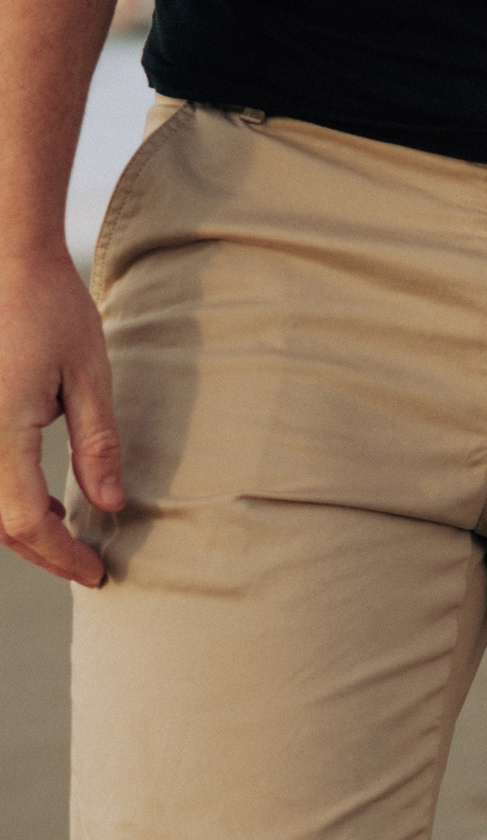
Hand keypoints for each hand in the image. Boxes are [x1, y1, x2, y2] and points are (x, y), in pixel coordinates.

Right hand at [1, 247, 122, 585]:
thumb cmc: (48, 306)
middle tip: (87, 563)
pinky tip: (39, 495)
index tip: (97, 574)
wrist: (5, 253)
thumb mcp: (89, 376)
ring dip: (20, 525)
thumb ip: (98, 446)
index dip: (61, 557)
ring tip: (69, 531)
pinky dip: (4, 493)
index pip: (25, 521)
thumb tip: (110, 507)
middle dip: (42, 549)